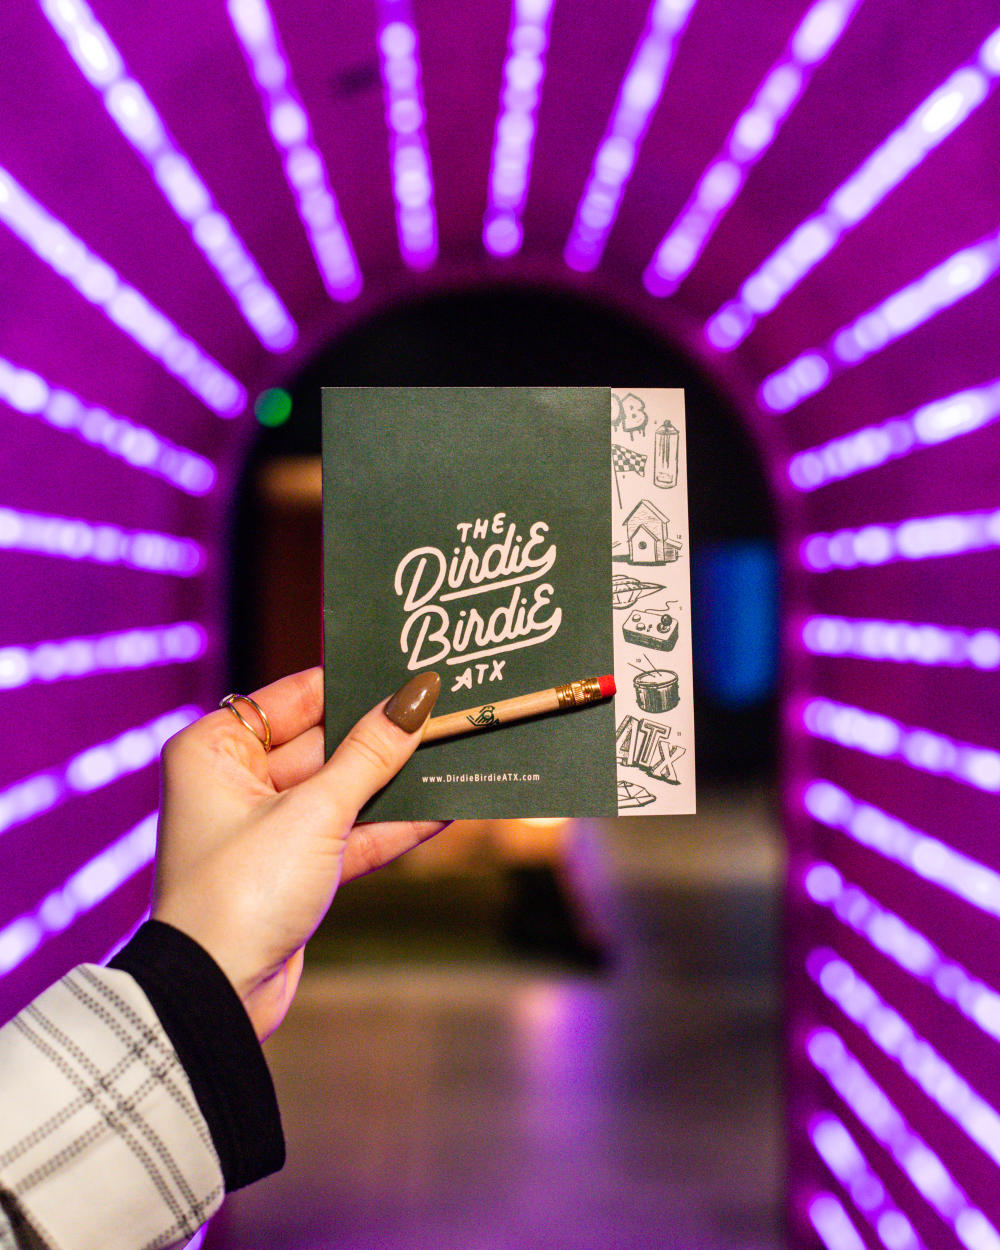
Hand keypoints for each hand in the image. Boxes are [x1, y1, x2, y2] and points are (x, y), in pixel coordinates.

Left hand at [150, 667, 442, 1039]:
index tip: (408, 672)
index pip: (295, 697)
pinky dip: (391, 826)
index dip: (353, 684)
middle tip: (443, 713)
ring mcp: (267, 828)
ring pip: (342, 790)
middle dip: (383, 736)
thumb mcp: (313, 813)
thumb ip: (370, 756)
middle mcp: (236, 782)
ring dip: (394, 782)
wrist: (216, 996)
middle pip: (324, 743)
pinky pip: (350, 833)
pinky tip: (442, 809)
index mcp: (216, 750)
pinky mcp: (294, 869)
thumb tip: (414, 700)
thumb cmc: (239, 893)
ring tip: (454, 755)